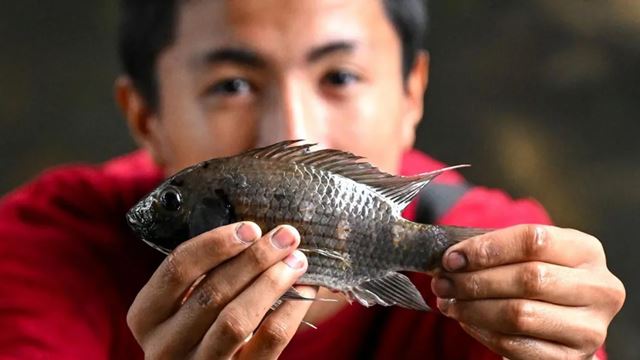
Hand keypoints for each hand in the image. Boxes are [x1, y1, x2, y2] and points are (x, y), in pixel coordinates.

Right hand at [127, 222, 315, 358]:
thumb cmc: (201, 329)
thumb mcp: (187, 304)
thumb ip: (207, 273)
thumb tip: (255, 233)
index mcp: (147, 317)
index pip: (176, 270)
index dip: (214, 244)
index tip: (249, 228)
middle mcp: (165, 346)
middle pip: (211, 292)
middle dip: (254, 258)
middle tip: (285, 236)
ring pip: (236, 320)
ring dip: (271, 282)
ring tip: (297, 260)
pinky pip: (268, 342)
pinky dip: (291, 311)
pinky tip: (306, 290)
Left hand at [431, 225, 624, 359]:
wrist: (564, 323)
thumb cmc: (539, 279)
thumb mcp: (527, 256)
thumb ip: (495, 251)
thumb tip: (450, 258)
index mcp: (586, 250)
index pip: (533, 240)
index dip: (487, 248)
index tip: (452, 258)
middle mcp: (598, 288)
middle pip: (527, 278)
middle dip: (474, 280)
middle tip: (442, 281)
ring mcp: (590, 327)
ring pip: (519, 314)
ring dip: (472, 307)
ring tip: (448, 301)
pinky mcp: (571, 358)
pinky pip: (515, 344)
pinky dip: (482, 331)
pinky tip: (466, 320)